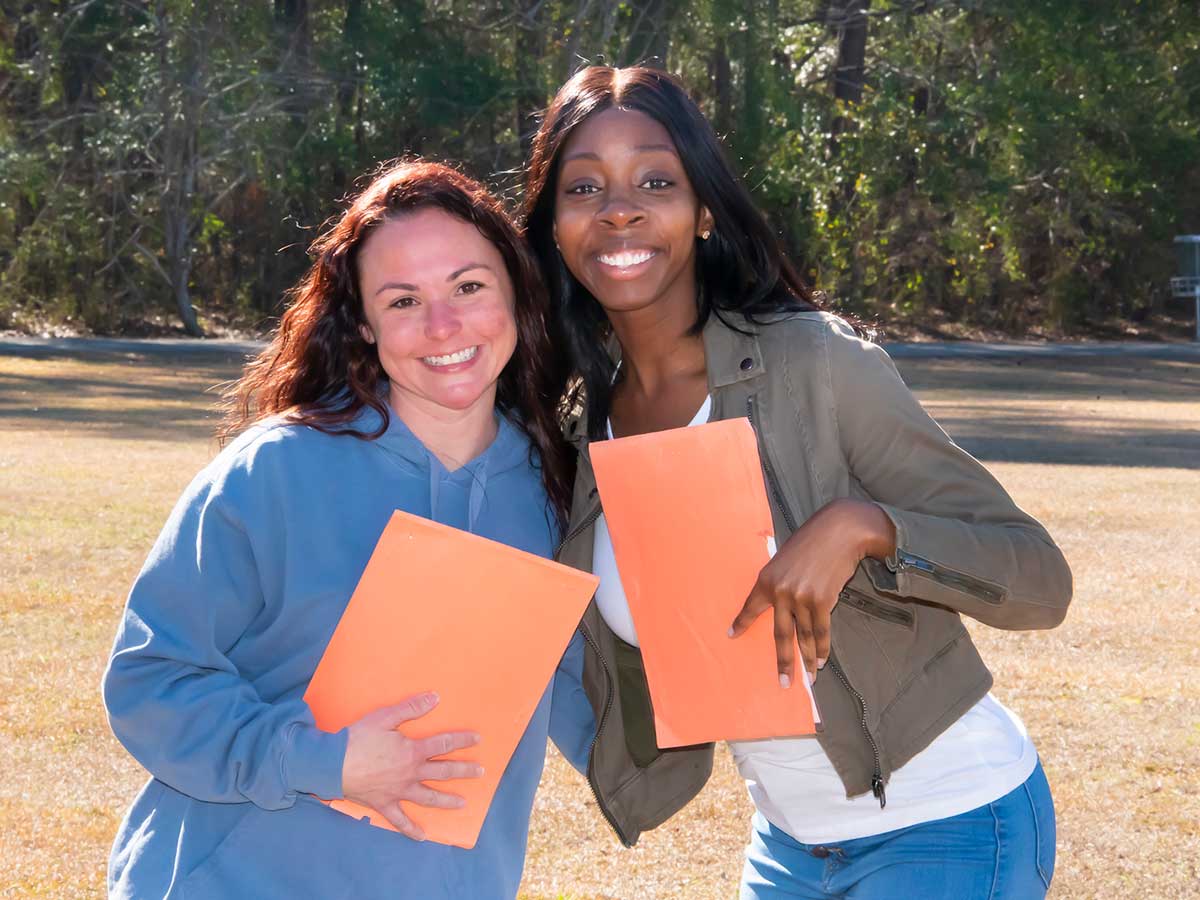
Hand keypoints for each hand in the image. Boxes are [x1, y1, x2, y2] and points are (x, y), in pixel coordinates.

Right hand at [341, 692, 482, 840]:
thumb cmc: (358, 739)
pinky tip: (423, 836)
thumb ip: (411, 708)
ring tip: (463, 804)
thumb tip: (435, 698)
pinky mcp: (385, 804)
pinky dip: (411, 830)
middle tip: (480, 772)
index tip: (478, 739)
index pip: (443, 745)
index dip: (462, 741)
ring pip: (428, 798)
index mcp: (412, 752)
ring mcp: (399, 792)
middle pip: (443, 772)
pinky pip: (400, 820)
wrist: (332, 765)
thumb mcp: (385, 717)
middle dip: (464, 771)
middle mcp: (410, 773)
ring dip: (447, 801)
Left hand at [728, 499, 896, 685]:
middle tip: (783, 682)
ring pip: (804, 637)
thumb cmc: (811, 542)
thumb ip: (779, 581)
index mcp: (766, 580)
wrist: (839, 531)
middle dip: (782, 661)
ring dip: (808, 659)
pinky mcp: (822, 601)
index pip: (751, 607)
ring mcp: (802, 598)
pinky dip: (823, 648)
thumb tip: (780, 605)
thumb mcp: (784, 558)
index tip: (732, 635)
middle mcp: (781, 592)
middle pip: (780, 635)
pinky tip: (822, 660)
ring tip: (809, 677)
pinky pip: (821, 631)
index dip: (742, 622)